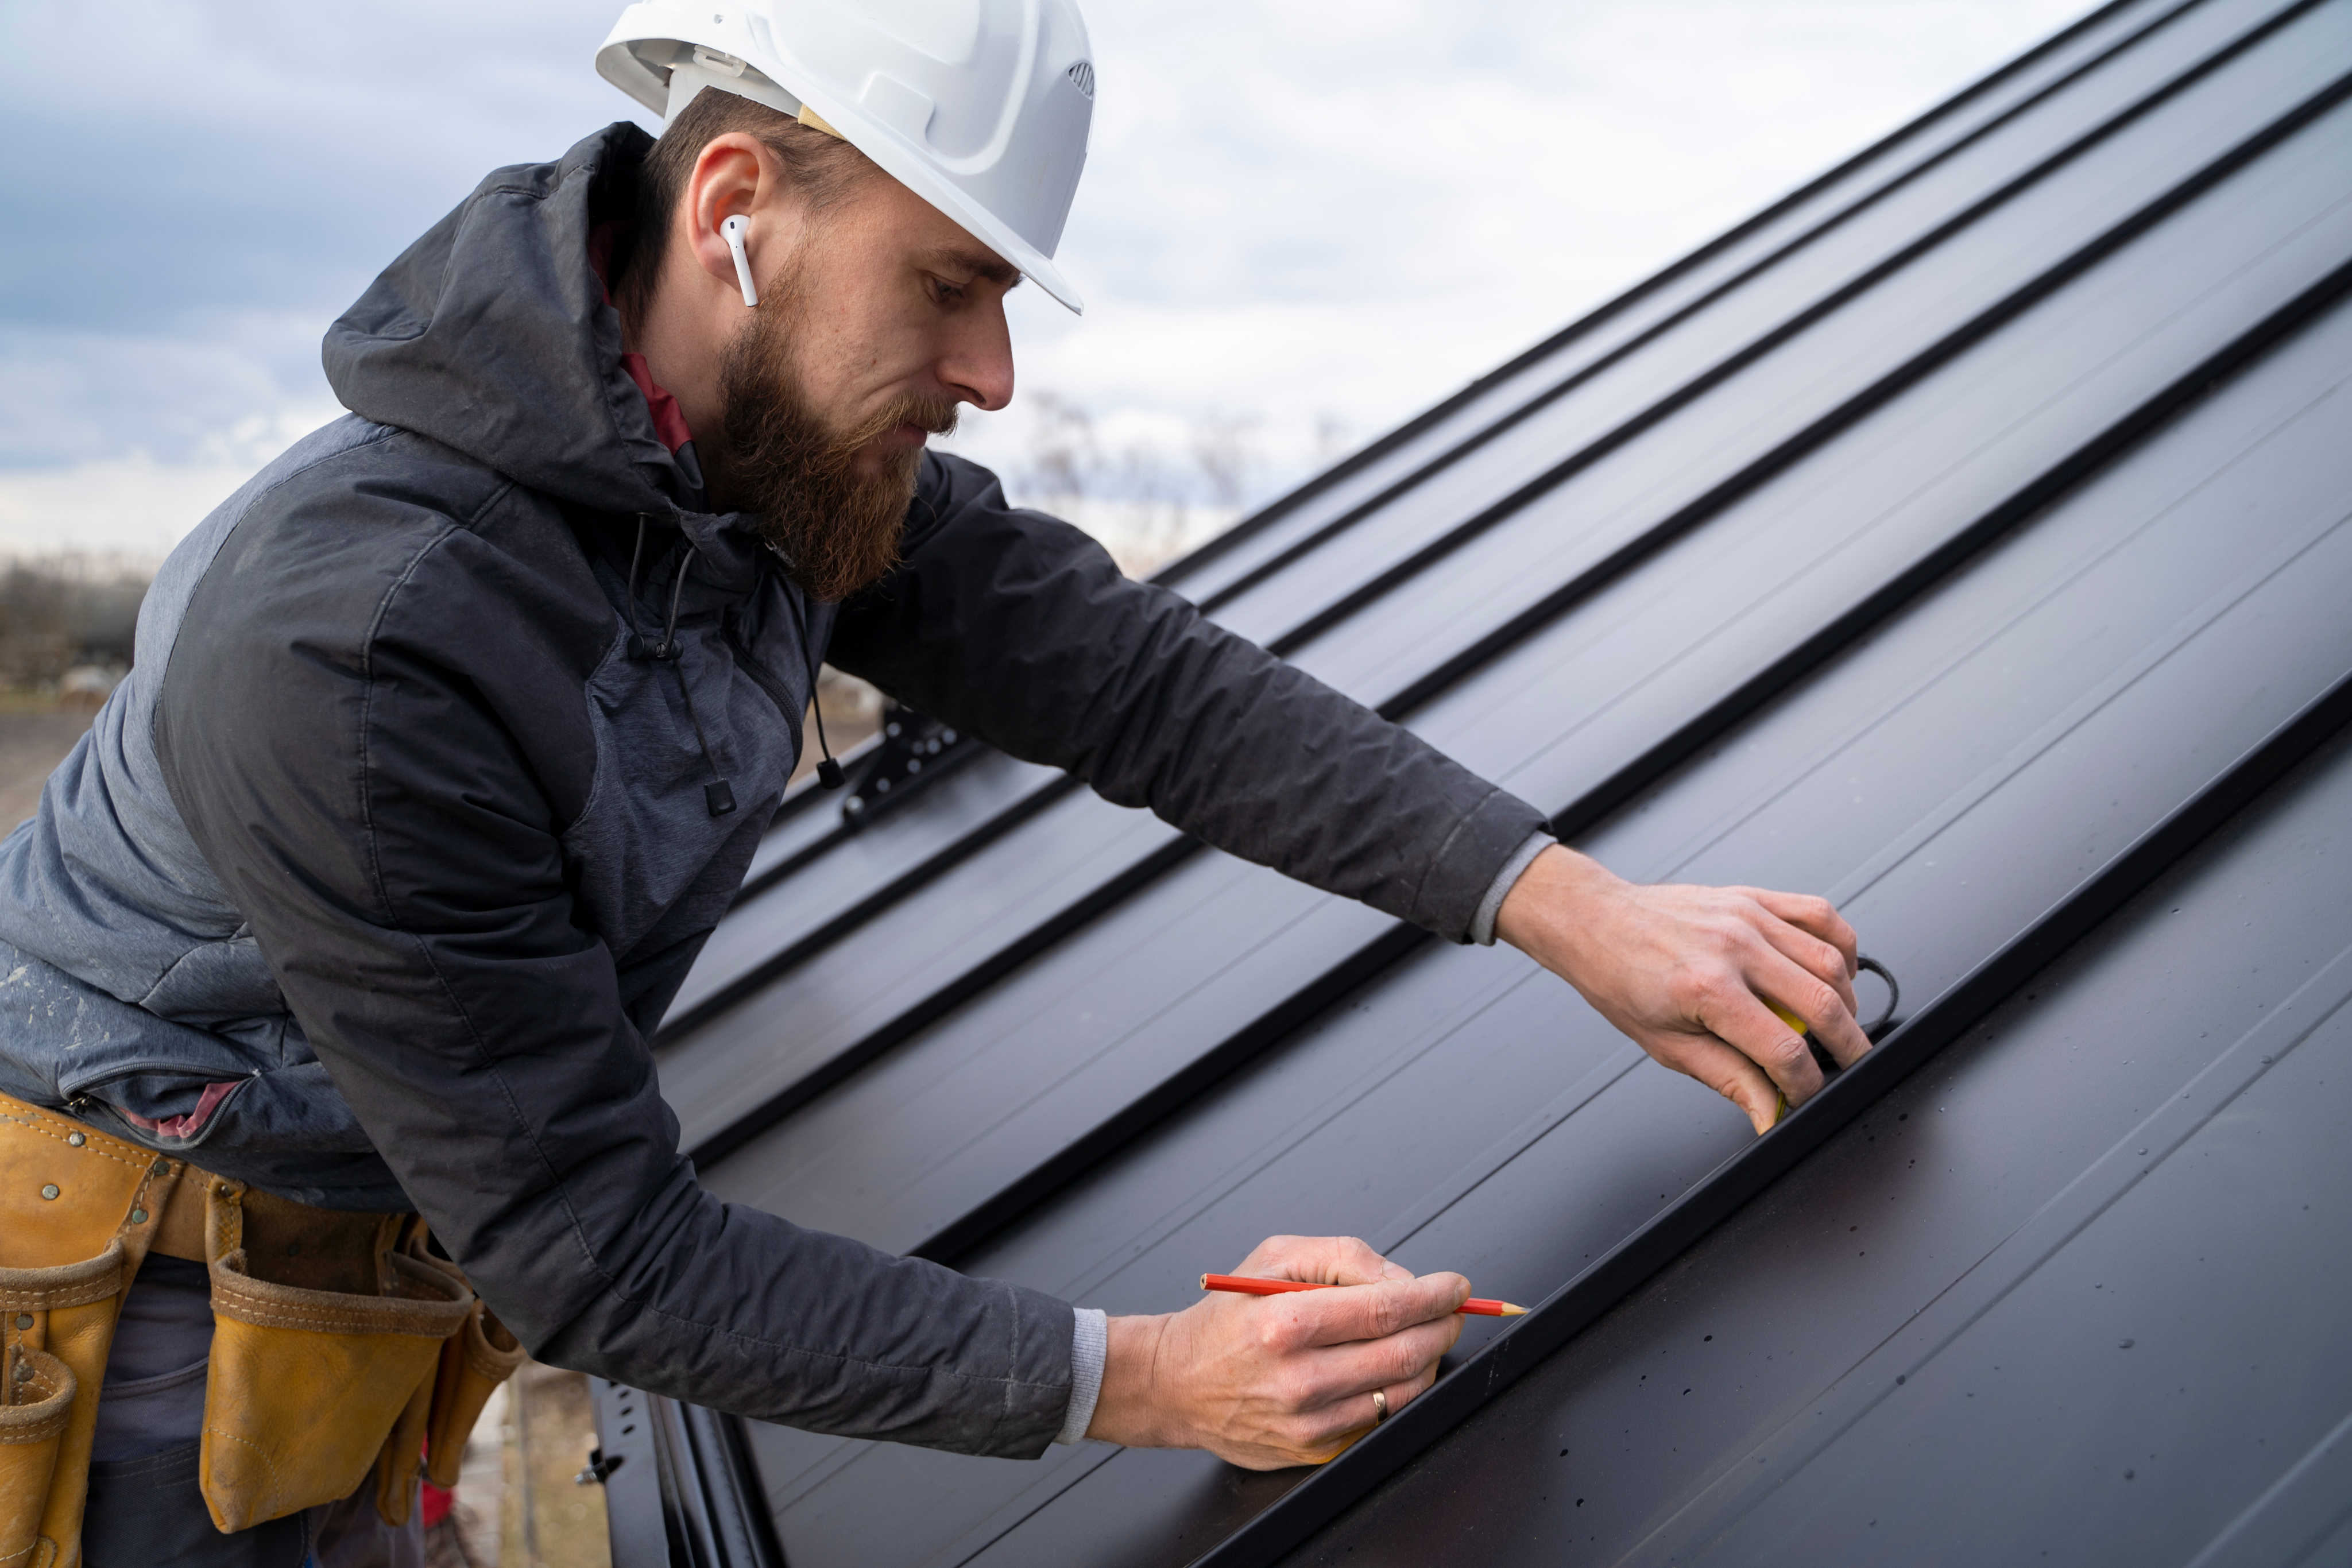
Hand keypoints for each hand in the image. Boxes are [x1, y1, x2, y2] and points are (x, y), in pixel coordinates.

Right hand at [1085, 1235, 1467, 1467]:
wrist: (1176, 1382)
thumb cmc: (1227, 1317)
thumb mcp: (1276, 1256)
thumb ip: (1345, 1256)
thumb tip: (1405, 1279)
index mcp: (1287, 1322)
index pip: (1388, 1308)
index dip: (1435, 1296)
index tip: (1455, 1287)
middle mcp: (1300, 1378)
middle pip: (1406, 1354)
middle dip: (1443, 1326)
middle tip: (1450, 1310)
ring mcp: (1308, 1422)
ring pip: (1402, 1392)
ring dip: (1427, 1360)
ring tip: (1420, 1335)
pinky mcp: (1313, 1449)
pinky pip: (1379, 1419)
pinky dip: (1395, 1391)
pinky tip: (1385, 1368)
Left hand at [1495, 845, 1866, 1133]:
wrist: (1596, 921)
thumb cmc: (1621, 979)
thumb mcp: (1668, 1046)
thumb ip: (1729, 1079)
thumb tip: (1770, 1115)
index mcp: (1708, 989)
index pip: (1785, 1049)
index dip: (1806, 1083)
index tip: (1806, 1095)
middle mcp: (1734, 948)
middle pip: (1824, 1004)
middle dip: (1848, 1046)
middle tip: (1848, 1066)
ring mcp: (1748, 917)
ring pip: (1831, 961)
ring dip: (1850, 1001)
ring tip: (1839, 1026)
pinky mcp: (1753, 897)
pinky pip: (1820, 915)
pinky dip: (1842, 946)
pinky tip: (1837, 973)